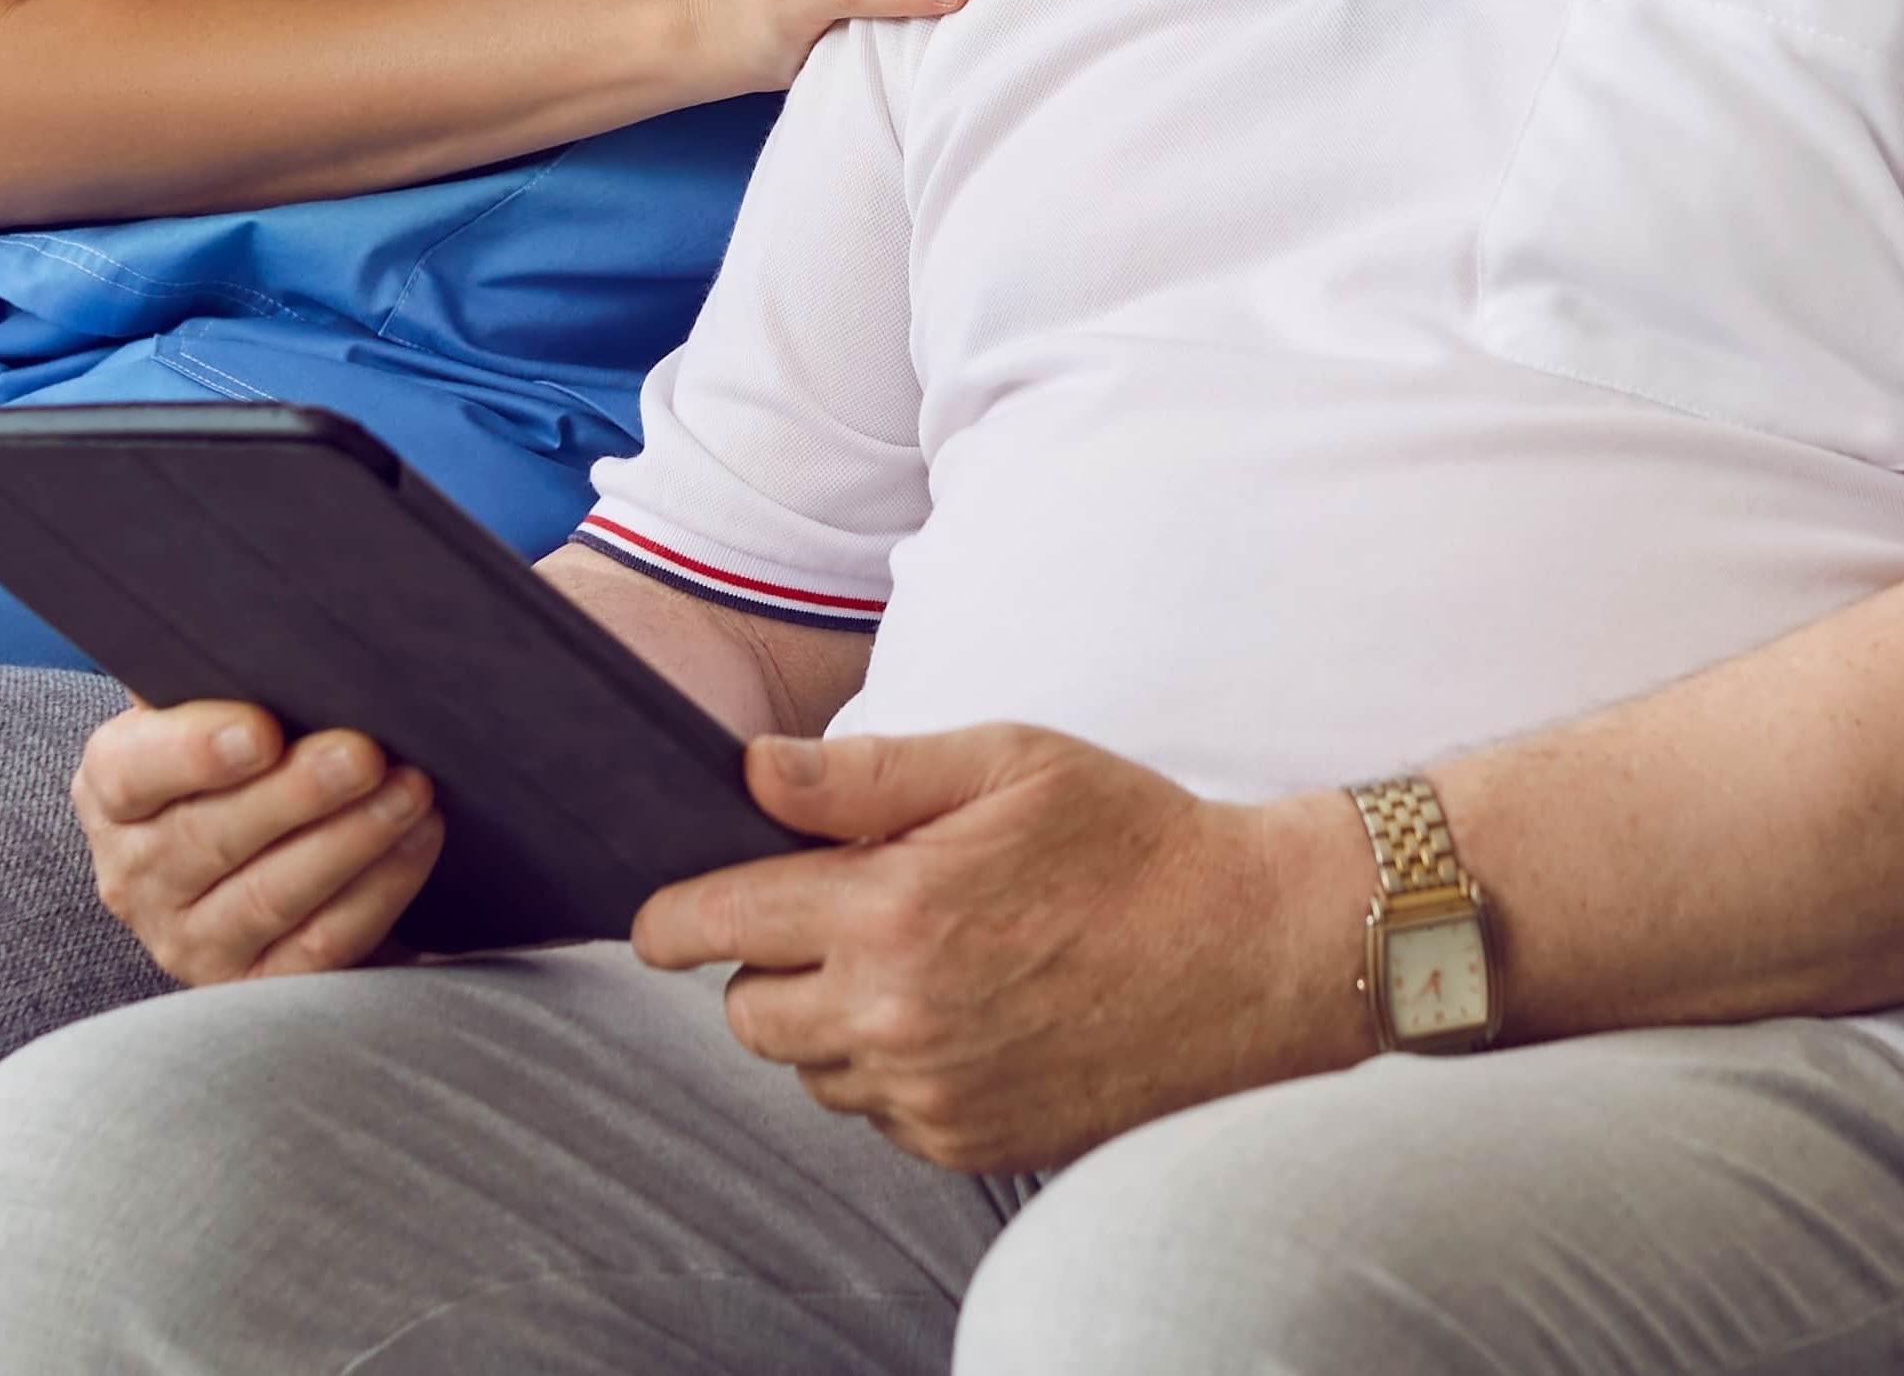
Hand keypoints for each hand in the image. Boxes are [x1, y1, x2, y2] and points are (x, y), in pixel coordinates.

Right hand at [70, 698, 438, 984]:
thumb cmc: (243, 753)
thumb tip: (264, 620)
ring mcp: (191, 943)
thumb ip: (221, 671)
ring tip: (411, 793)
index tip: (261, 728)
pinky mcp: (253, 987)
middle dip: (298, 793)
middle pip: (209, 837)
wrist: (267, 846)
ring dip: (350, 842)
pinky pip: (316, 951)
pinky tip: (417, 842)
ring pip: (268, 898)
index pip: (133, 771)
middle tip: (367, 753)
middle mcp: (136, 875)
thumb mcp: (213, 708)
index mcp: (113, 791)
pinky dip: (375, 894)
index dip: (193, 750)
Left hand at [633, 723, 1361, 1174]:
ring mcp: (938, 1096)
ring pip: (814, 1072)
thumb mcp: (1001, 762)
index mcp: (895, 913)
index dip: (675, 918)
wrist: (1247, 948)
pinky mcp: (976, 1142)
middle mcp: (901, 1020)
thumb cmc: (1127, 835)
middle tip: (827, 909)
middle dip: (761, 963)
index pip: (726, 926)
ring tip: (907, 951)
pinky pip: (880, 1113)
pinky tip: (953, 1006)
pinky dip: (887, 1066)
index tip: (655, 919)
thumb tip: (753, 772)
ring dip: (826, 1018)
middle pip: (752, 1017)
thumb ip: (865, 775)